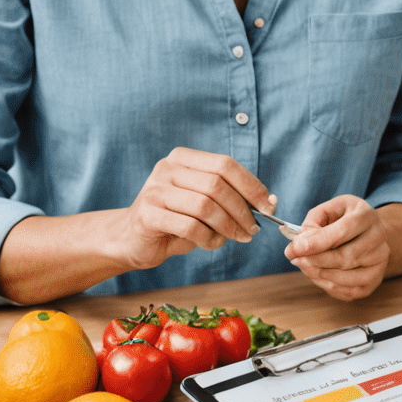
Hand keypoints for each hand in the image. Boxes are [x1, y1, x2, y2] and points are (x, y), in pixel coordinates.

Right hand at [108, 148, 271, 271]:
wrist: (131, 239)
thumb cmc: (174, 220)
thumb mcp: (204, 204)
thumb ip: (231, 198)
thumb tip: (270, 201)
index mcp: (183, 158)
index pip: (225, 164)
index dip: (251, 185)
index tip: (268, 205)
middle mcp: (167, 169)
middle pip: (217, 185)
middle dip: (242, 210)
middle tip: (253, 229)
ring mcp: (155, 190)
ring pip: (205, 206)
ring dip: (228, 226)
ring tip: (237, 237)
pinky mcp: (148, 215)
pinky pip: (190, 227)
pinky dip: (208, 239)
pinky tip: (211, 243)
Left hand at [284, 195, 390, 300]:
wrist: (366, 232)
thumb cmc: (343, 220)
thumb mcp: (326, 211)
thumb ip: (312, 224)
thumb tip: (300, 246)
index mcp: (365, 214)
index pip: (343, 231)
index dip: (317, 242)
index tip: (295, 248)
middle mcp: (378, 236)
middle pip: (345, 257)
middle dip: (315, 261)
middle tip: (296, 259)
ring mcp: (379, 259)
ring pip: (347, 276)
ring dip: (320, 274)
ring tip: (305, 266)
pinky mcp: (375, 278)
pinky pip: (350, 291)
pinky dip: (329, 286)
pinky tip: (319, 275)